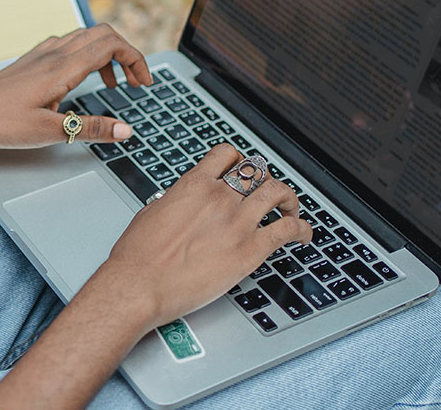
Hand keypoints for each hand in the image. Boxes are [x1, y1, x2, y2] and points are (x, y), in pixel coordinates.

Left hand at [0, 24, 153, 147]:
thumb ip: (90, 129)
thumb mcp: (48, 132)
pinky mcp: (33, 59)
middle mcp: (55, 54)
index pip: (112, 46)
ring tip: (115, 84)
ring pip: (87, 37)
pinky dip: (88, 55)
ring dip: (109, 54)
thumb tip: (125, 130)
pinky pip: (70, 44)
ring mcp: (43, 53)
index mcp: (63, 68)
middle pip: (104, 35)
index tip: (144, 84)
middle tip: (135, 83)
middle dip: (128, 55)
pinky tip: (83, 79)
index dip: (136, 60)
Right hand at [100, 144, 311, 327]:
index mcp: (194, 185)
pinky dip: (302, 229)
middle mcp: (219, 198)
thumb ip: (174, 200)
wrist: (139, 284)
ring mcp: (237, 222)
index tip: (242, 169)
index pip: (227, 155)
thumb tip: (180, 200)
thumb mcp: (151, 212)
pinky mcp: (250, 250)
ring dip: (288, 198)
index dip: (239, 160)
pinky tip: (303, 234)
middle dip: (264, 179)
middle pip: (256, 171)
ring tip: (290, 208)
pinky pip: (287, 231)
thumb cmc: (138, 255)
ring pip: (277, 192)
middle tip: (266, 191)